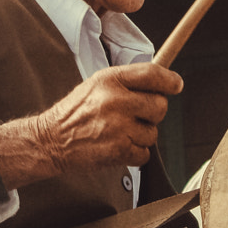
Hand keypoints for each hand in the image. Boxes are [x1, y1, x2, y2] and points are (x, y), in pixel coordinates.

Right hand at [0, 63, 182, 188]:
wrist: (51, 140)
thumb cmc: (76, 112)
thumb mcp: (97, 83)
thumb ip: (128, 81)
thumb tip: (164, 82)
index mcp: (110, 80)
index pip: (152, 74)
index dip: (170, 80)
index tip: (176, 84)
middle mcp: (115, 101)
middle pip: (160, 106)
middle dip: (153, 112)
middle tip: (137, 115)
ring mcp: (118, 128)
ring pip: (153, 133)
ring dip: (142, 135)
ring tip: (120, 132)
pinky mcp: (118, 151)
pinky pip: (145, 153)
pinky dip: (135, 153)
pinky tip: (119, 145)